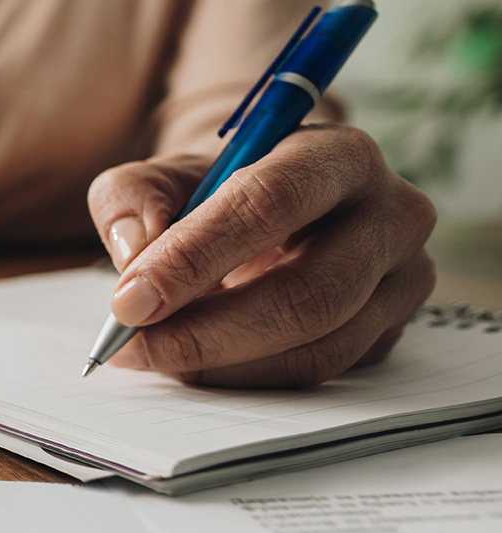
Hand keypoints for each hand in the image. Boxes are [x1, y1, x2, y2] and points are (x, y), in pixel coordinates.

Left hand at [87, 124, 435, 386]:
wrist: (271, 211)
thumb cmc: (216, 191)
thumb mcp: (161, 176)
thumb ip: (131, 200)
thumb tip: (136, 252)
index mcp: (338, 155)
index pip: (271, 203)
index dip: (195, 256)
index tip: (129, 300)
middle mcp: (391, 215)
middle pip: (308, 292)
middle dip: (207, 330)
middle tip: (134, 345)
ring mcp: (402, 280)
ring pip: (317, 347)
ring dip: (222, 365)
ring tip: (153, 355)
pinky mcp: (391, 331)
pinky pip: (319, 372)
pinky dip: (246, 378)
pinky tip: (195, 366)